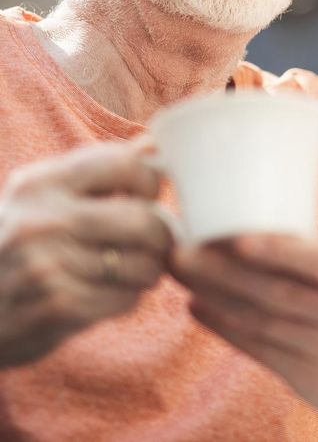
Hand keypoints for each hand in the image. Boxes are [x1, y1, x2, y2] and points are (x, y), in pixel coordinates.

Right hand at [0, 140, 172, 366]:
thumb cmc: (23, 243)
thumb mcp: (46, 197)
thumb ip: (101, 170)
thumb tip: (154, 142)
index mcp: (41, 183)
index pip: (127, 165)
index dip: (150, 182)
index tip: (145, 197)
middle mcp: (41, 221)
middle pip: (145, 221)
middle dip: (160, 235)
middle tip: (152, 243)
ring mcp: (46, 267)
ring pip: (142, 265)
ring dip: (147, 271)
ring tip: (129, 269)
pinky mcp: (55, 309)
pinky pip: (125, 299)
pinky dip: (126, 298)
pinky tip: (106, 294)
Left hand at [171, 235, 317, 438]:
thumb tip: (275, 229)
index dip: (279, 250)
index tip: (235, 234)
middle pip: (282, 295)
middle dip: (225, 271)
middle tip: (183, 249)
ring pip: (264, 323)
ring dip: (216, 297)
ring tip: (183, 273)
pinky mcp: (315, 383)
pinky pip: (262, 352)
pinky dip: (228, 329)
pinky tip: (202, 308)